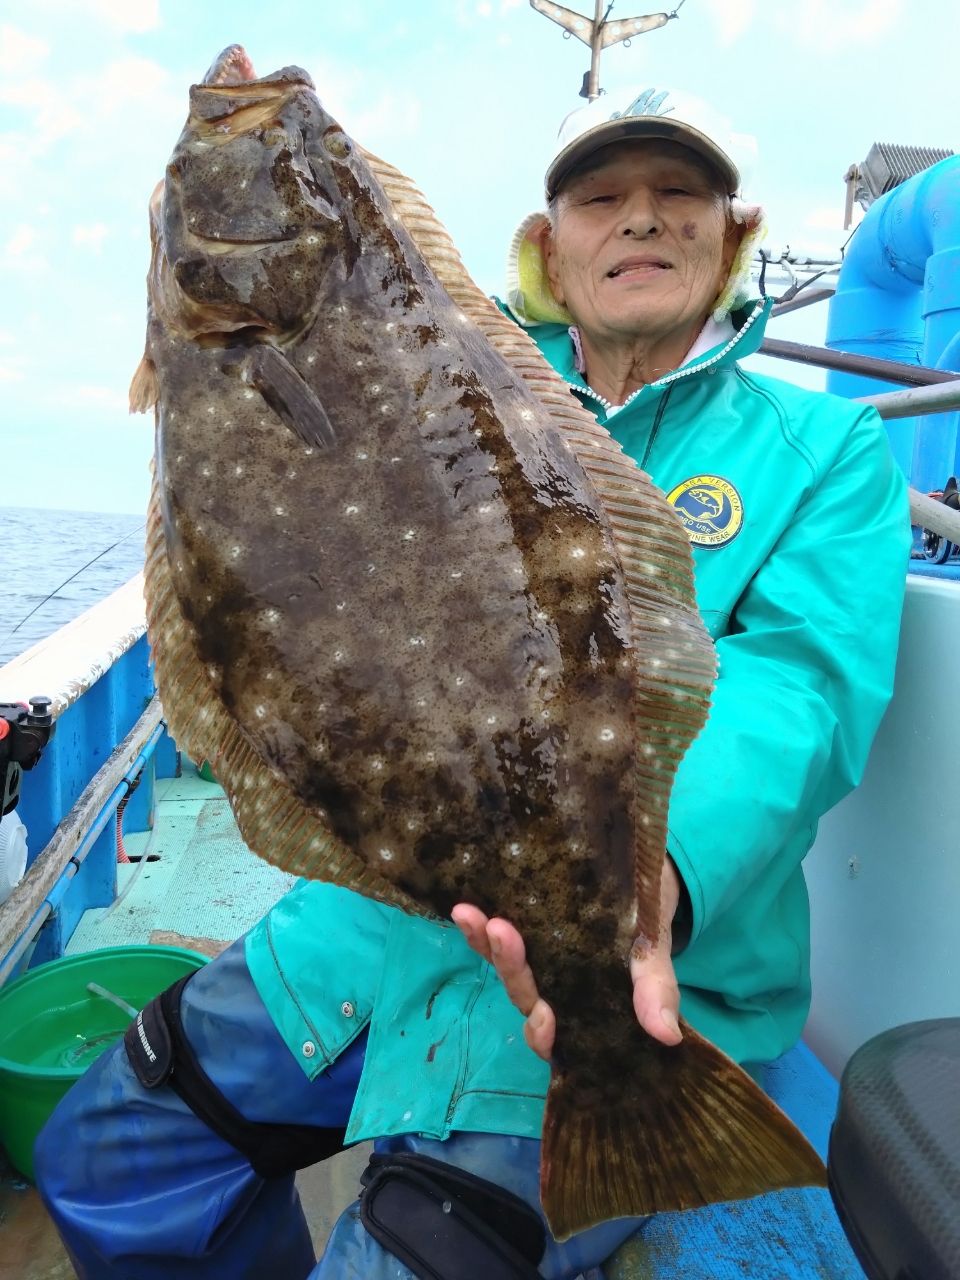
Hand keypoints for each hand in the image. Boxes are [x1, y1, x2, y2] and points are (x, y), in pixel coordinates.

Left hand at [451, 858, 683, 1060]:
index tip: (544, 1017)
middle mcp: (552, 984)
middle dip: (510, 966)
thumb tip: (667, 1034)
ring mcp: (535, 955)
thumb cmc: (647, 919)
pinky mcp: (524, 925)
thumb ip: (655, 988)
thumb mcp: (654, 950)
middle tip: (501, 931)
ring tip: (468, 914)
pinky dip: (478, 924)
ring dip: (482, 942)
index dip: (543, 1032)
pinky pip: (495, 932)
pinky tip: (463, 905)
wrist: (643, 876)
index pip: (554, 1029)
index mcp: (582, 1002)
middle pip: (523, 991)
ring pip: (503, 962)